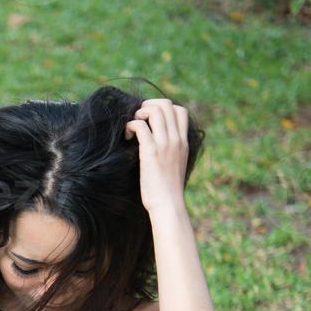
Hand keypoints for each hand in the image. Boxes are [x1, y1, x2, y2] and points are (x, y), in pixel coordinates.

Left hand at [124, 98, 189, 214]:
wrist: (168, 205)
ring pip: (154, 111)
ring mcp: (165, 144)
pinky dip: (131, 125)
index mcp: (183, 142)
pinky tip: (127, 136)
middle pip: (166, 105)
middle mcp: (176, 139)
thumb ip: (172, 152)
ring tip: (132, 127)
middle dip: (148, 105)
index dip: (164, 108)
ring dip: (139, 113)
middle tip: (138, 119)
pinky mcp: (151, 152)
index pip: (180, 110)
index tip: (151, 119)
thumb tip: (160, 146)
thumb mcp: (176, 165)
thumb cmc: (168, 190)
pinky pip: (140, 126)